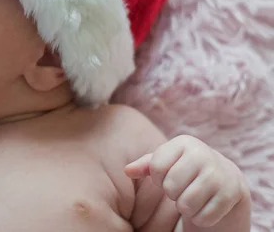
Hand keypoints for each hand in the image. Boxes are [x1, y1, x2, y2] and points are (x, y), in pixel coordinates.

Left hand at [124, 135, 249, 227]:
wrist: (225, 179)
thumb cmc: (186, 169)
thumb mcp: (166, 162)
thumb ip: (145, 165)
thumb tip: (127, 171)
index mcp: (184, 142)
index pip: (156, 167)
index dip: (158, 178)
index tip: (168, 176)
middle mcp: (203, 153)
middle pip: (171, 186)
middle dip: (173, 193)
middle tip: (182, 189)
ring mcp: (220, 173)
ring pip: (186, 204)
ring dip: (185, 207)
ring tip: (192, 198)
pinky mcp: (232, 193)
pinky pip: (204, 216)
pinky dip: (201, 218)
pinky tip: (205, 207)